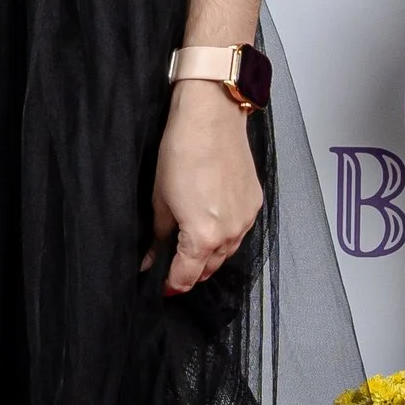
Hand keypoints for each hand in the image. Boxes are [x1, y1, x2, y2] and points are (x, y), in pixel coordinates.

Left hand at [151, 84, 263, 295]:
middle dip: (190, 271)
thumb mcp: (160, 199)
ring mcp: (246, 218)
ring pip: (227, 252)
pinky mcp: (255, 203)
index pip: (187, 277)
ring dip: (209, 255)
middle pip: (209, 268)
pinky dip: (225, 235)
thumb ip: (157, 236)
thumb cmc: (182, 151)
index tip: (162, 286)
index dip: (171, 285)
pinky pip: (239, 232)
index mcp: (204, 237)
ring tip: (190, 244)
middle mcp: (231, 233)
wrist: (212, 118)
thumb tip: (150, 258)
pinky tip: (211, 223)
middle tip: (172, 265)